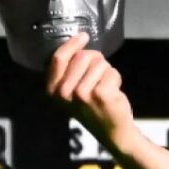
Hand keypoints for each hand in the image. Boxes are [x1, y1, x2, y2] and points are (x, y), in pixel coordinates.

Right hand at [46, 33, 141, 153]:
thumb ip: (70, 71)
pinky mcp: (100, 94)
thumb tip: (79, 43)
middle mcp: (64, 92)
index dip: (72, 44)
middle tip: (99, 77)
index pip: (58, 58)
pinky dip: (116, 78)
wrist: (111, 131)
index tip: (83, 36)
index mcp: (53, 90)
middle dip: (95, 61)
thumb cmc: (93, 108)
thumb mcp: (72, 91)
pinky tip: (113, 92)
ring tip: (105, 88)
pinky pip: (111, 72)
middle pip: (82, 57)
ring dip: (107, 72)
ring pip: (99, 63)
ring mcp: (82, 93)